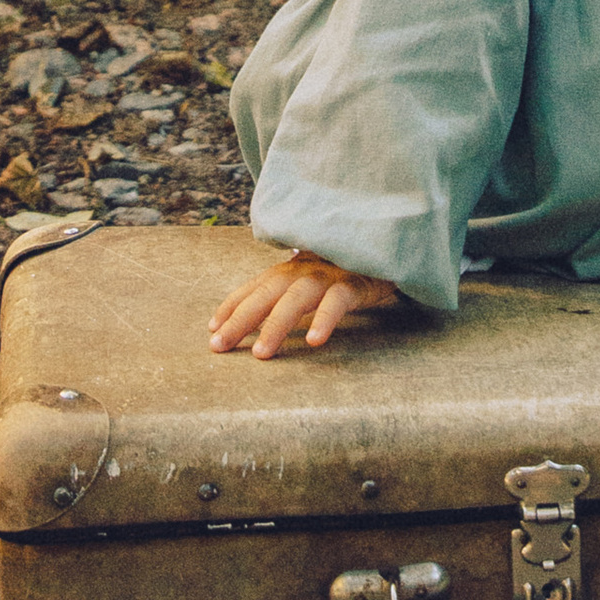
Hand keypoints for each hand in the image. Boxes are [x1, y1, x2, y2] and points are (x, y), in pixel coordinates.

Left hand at [209, 248, 398, 358]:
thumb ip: (286, 293)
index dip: (231, 305)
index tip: (212, 328)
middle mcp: (304, 269)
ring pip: (297, 298)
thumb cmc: (344, 269)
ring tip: (261, 354)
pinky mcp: (356, 282)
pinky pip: (337, 301)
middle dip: (240, 319)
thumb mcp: (312, 279)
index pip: (255, 286)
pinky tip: (314, 341)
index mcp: (292, 269)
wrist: (388, 245)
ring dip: (277, 324)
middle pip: (266, 293)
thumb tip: (252, 319)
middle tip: (219, 346)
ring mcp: (329, 274)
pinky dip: (324, 319)